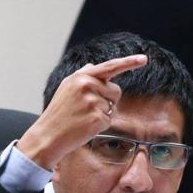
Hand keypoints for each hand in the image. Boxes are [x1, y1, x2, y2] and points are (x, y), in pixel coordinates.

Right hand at [17, 54, 147, 169]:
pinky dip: (101, 125)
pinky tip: (86, 125)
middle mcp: (88, 86)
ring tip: (84, 117)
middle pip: (116, 90)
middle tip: (87, 109)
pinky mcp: (97, 118)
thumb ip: (82, 75)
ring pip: (113, 106)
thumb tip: (93, 66)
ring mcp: (93, 102)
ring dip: (103, 113)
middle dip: (108, 100)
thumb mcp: (66, 88)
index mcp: (81, 77)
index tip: (143, 59)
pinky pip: (109, 119)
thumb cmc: (59, 112)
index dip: (129, 62)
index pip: (110, 67)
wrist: (49, 134)